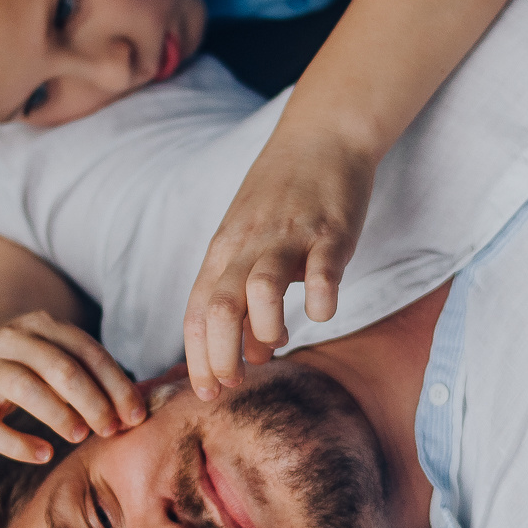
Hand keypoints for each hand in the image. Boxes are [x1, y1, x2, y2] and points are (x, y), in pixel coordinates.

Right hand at [0, 311, 145, 463]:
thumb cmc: (31, 360)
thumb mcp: (57, 353)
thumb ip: (89, 376)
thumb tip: (129, 416)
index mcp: (43, 324)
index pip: (88, 353)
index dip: (117, 386)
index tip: (135, 415)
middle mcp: (12, 339)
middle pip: (61, 368)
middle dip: (93, 401)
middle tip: (111, 429)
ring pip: (26, 388)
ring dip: (60, 414)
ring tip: (81, 436)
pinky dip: (17, 443)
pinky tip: (43, 454)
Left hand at [182, 131, 375, 396]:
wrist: (321, 135)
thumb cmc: (282, 197)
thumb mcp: (249, 243)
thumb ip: (245, 297)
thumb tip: (252, 354)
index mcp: (224, 253)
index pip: (198, 313)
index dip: (198, 358)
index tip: (207, 392)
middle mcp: (248, 247)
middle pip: (221, 308)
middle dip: (220, 356)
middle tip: (234, 383)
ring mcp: (288, 238)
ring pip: (261, 289)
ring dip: (264, 328)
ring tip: (274, 343)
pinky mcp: (330, 232)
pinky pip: (322, 271)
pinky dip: (319, 299)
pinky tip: (320, 312)